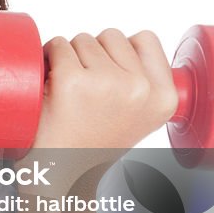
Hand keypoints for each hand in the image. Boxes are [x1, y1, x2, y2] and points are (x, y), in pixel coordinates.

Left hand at [32, 29, 178, 151]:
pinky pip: (57, 45)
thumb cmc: (93, 143)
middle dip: (94, 55)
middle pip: (111, 36)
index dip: (120, 53)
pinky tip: (51, 85)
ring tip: (70, 94)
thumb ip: (146, 81)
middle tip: (86, 93)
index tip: (109, 79)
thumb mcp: (140, 115)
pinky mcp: (70, 81)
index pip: (145, 39)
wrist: (62, 176)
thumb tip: (132, 44)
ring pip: (83, 38)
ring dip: (71, 57)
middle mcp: (140, 89)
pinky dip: (49, 58)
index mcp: (164, 98)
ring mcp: (106, 83)